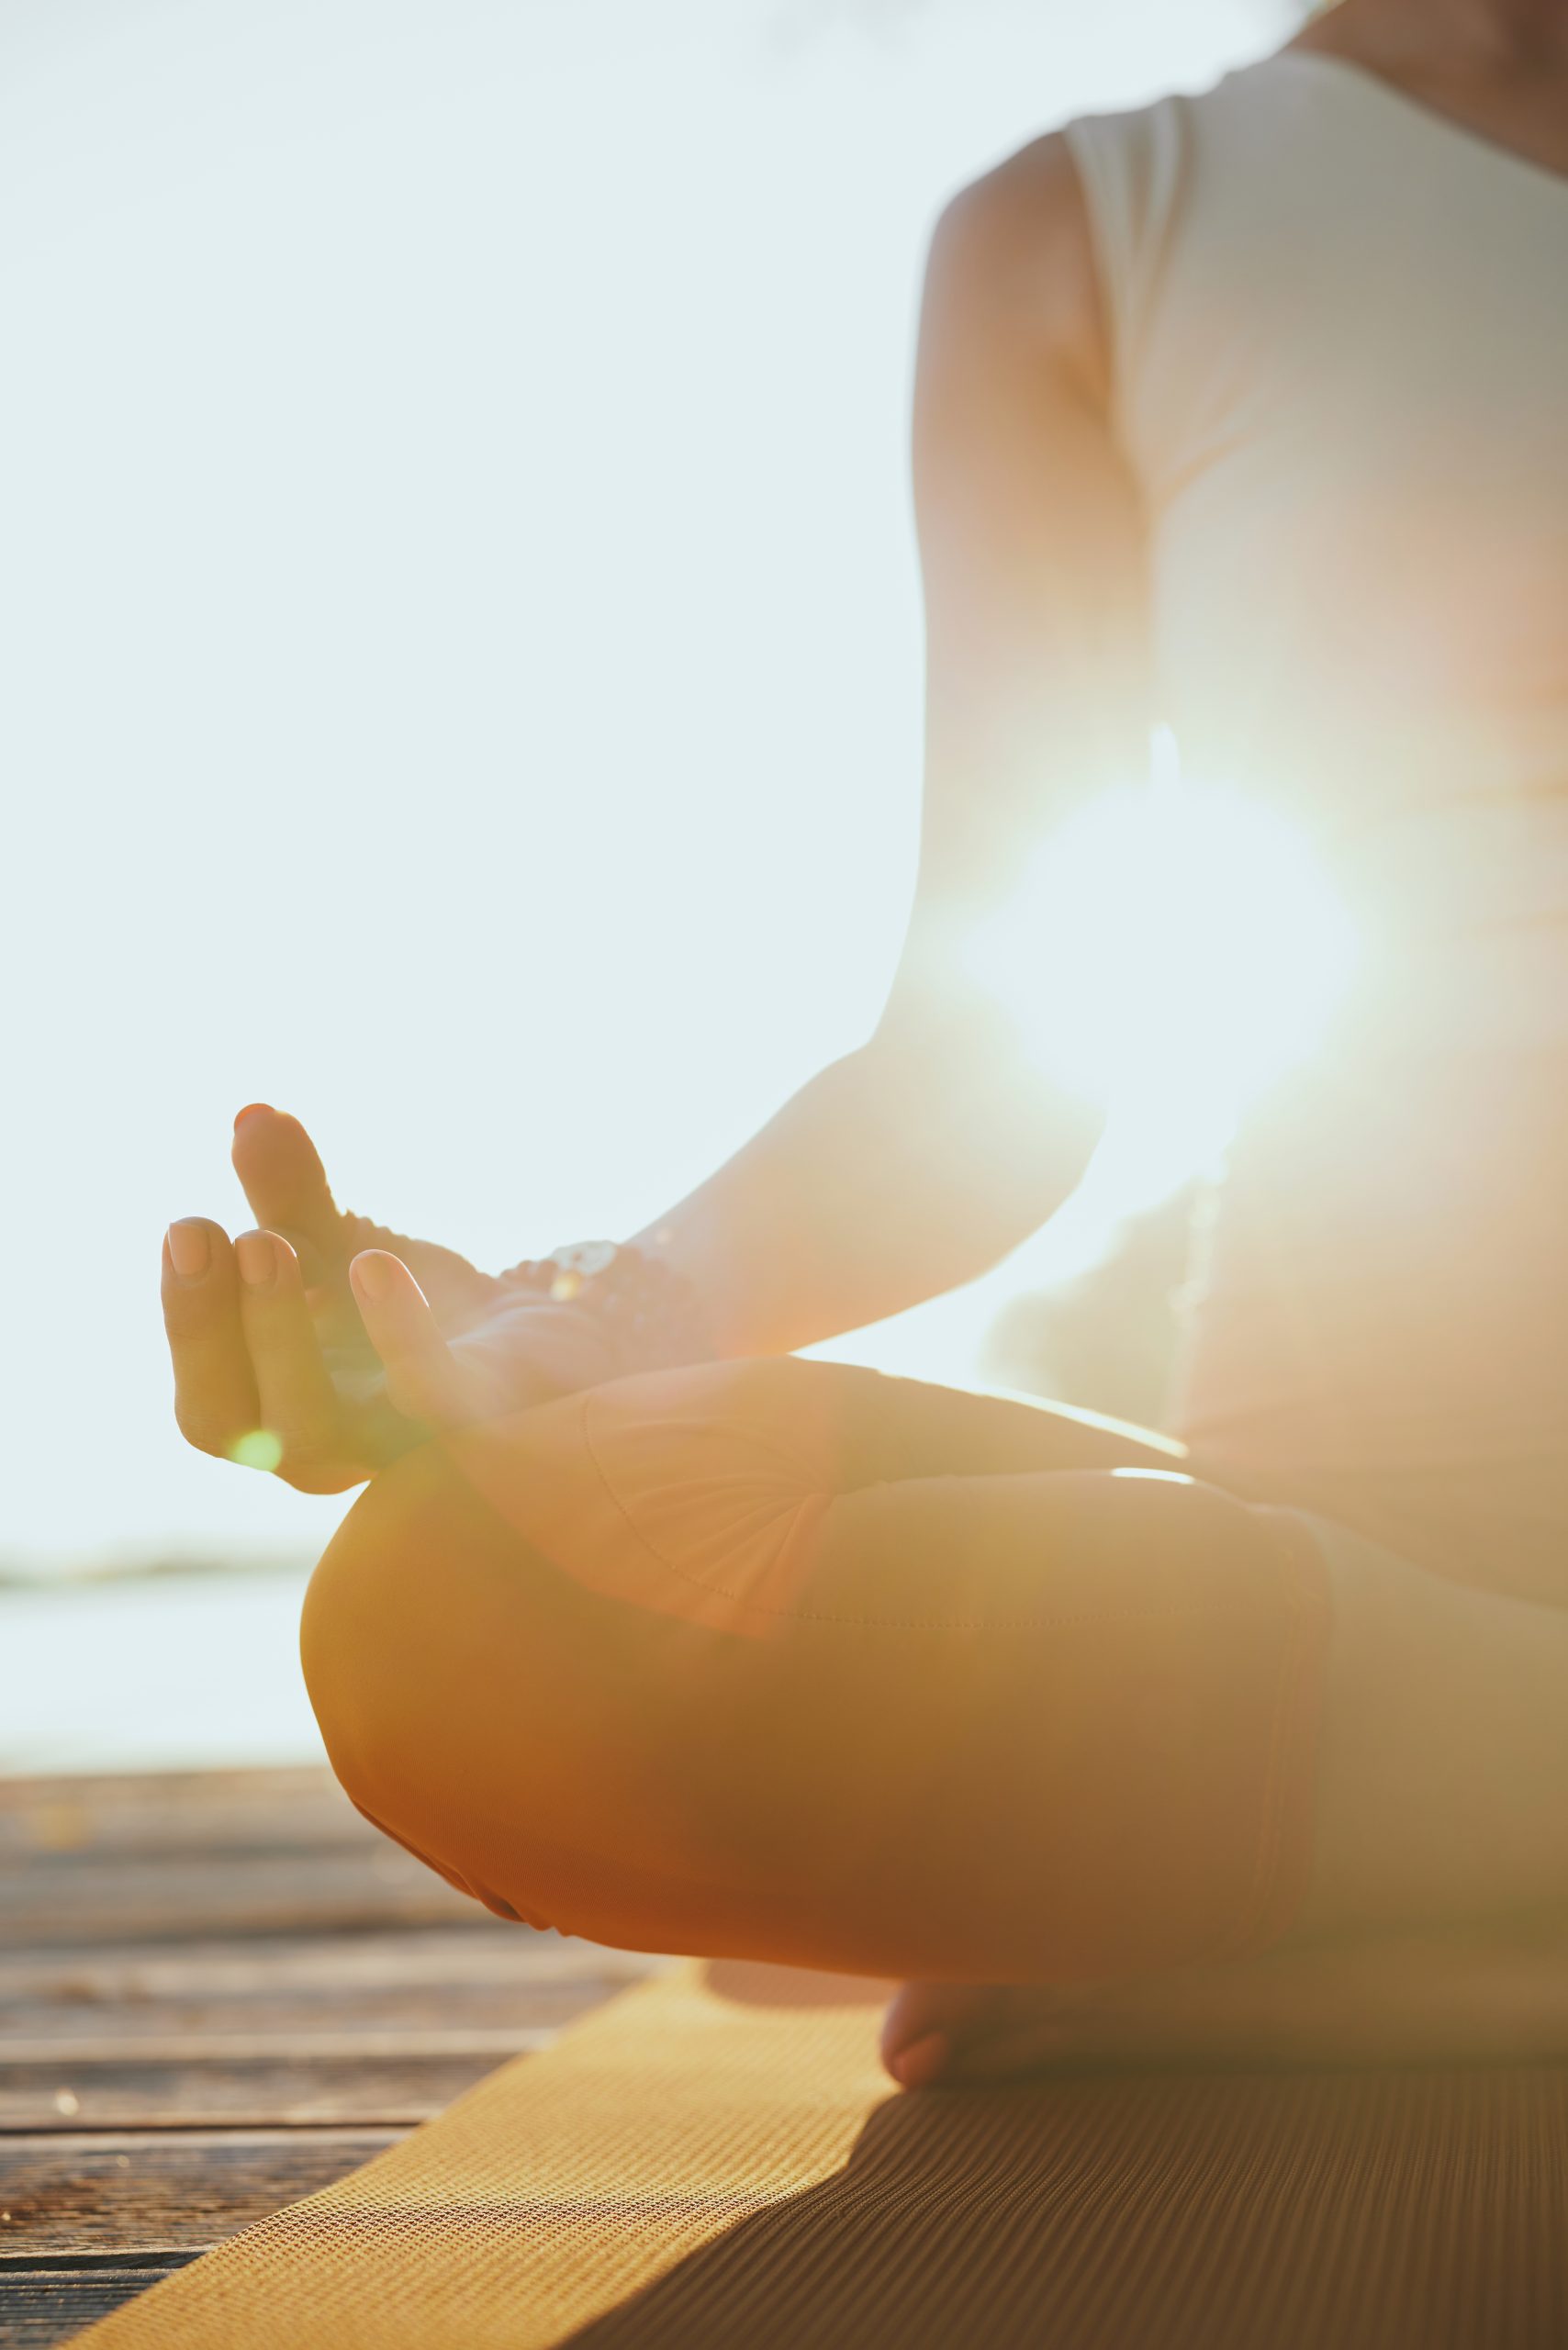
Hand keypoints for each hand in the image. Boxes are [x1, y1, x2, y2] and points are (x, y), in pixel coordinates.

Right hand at [161, 1104, 616, 1491]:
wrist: (549, 1345)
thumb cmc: (425, 1313)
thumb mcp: (344, 1249)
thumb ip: (293, 1197)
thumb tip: (254, 1114)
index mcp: (278, 1416)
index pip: (207, 1404)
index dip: (188, 1320)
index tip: (187, 1225)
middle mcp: (327, 1451)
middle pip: (238, 1425)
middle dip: (214, 1332)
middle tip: (229, 1235)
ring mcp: (395, 1450)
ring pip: (314, 1426)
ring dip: (284, 1337)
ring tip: (277, 1242)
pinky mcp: (476, 1429)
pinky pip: (430, 1400)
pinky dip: (399, 1338)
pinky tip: (377, 1265)